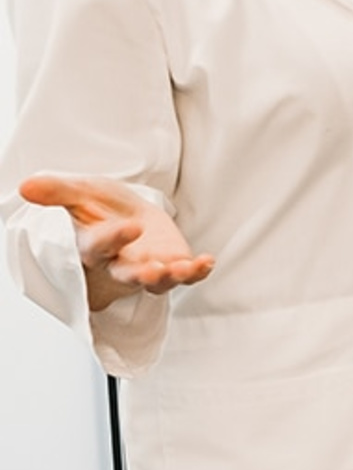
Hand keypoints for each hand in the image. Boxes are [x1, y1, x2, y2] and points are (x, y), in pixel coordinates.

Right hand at [18, 173, 215, 314]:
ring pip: (158, 282)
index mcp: (93, 246)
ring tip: (185, 268)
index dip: (113, 239)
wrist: (124, 212)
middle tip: (152, 270)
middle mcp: (119, 263)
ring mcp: (147, 267)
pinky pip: (184, 276)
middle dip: (140, 274)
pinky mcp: (171, 265)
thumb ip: (58, 191)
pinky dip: (196, 272)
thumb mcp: (80, 192)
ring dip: (171, 278)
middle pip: (128, 274)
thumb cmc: (97, 206)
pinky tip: (208, 262)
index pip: (100, 246)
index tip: (131, 226)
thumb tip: (26, 186)